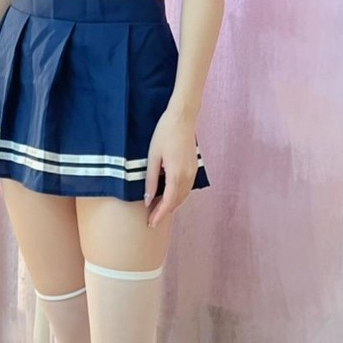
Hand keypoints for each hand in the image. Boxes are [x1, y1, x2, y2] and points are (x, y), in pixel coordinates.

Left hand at [144, 108, 198, 228]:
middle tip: (152, 221)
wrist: (182, 118)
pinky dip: (179, 196)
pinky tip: (170, 197)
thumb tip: (148, 200)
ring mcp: (193, 172)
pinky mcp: (194, 167)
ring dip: (172, 205)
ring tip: (159, 212)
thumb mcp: (153, 157)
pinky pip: (187, 188)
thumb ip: (151, 180)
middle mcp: (187, 176)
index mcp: (176, 174)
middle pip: (177, 202)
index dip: (159, 215)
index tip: (151, 224)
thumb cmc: (164, 134)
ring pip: (184, 196)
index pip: (168, 202)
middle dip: (165, 213)